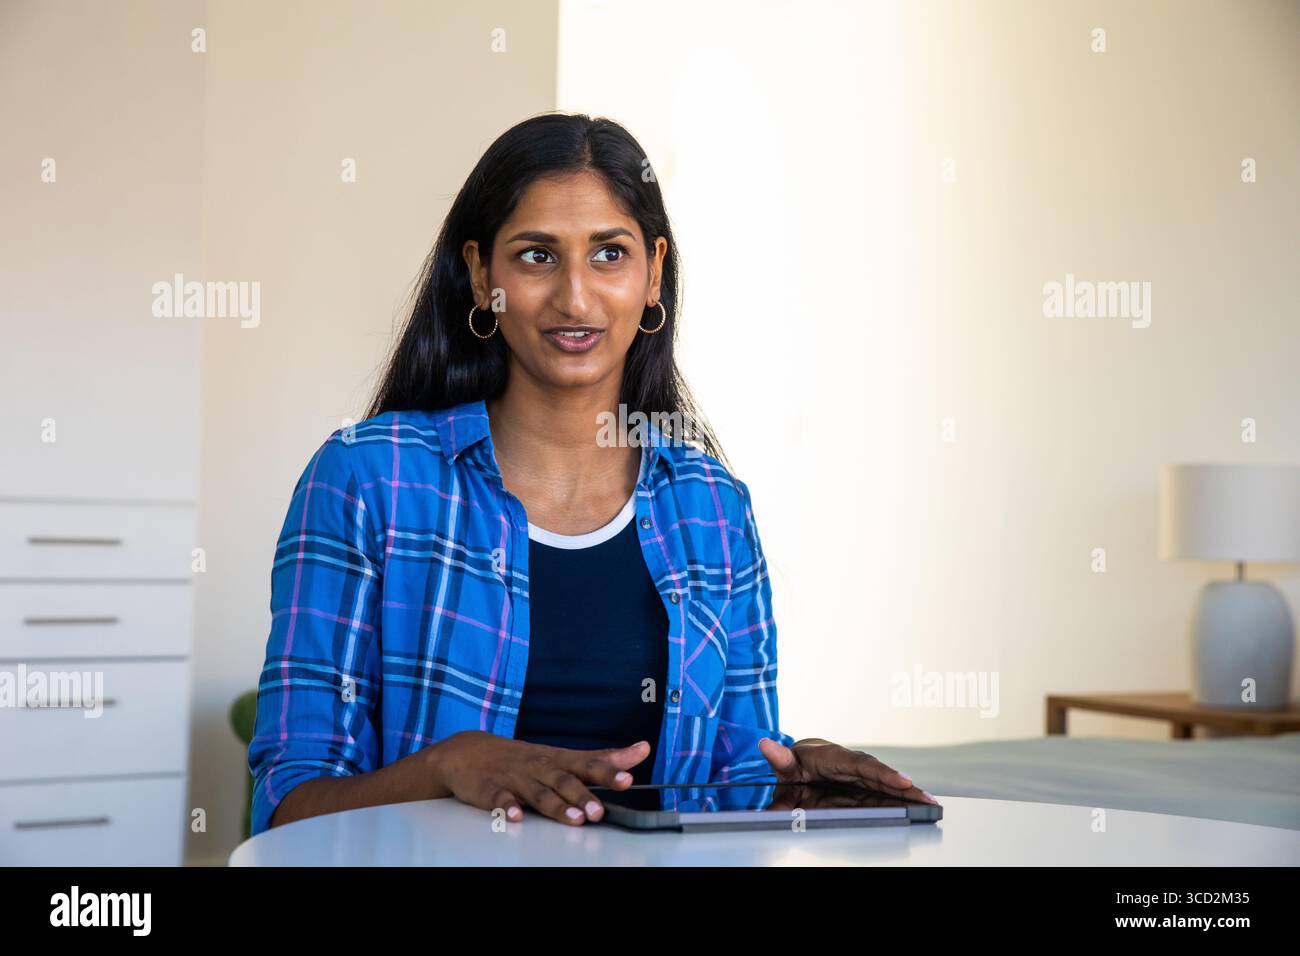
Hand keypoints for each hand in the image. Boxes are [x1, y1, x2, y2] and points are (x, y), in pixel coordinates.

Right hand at [432, 731, 650, 824]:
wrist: (470, 751)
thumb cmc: (525, 758)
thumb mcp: (564, 756)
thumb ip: (602, 758)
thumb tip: (641, 751)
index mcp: (559, 760)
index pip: (588, 764)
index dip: (609, 772)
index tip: (628, 778)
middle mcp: (541, 768)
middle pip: (565, 780)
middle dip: (583, 795)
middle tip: (599, 811)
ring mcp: (516, 779)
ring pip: (538, 793)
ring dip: (556, 806)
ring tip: (573, 818)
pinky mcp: (491, 790)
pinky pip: (500, 799)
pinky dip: (508, 807)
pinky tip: (517, 816)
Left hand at [758, 736, 937, 803]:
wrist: (799, 761)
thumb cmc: (794, 763)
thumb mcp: (784, 764)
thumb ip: (778, 759)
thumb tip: (766, 745)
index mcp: (834, 756)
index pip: (861, 765)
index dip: (882, 773)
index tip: (903, 780)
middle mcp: (851, 764)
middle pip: (881, 776)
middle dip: (905, 787)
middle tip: (927, 798)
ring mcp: (859, 776)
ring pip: (886, 784)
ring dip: (909, 793)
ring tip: (930, 804)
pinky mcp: (863, 786)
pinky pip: (882, 792)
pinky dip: (900, 798)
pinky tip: (918, 806)